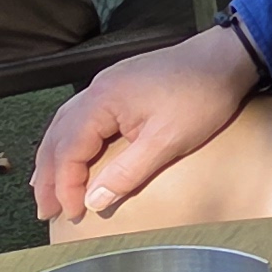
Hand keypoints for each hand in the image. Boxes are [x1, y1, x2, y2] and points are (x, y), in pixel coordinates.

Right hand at [34, 29, 261, 222]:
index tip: (72, 214)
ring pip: (65, 125)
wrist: (225, 57)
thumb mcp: (167, 141)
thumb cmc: (201, 97)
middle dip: (49, 175)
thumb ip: (127, 173)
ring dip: (54, 158)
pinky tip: (72, 154)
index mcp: (102, 101)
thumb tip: (93, 201)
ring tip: (46, 189)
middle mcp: (96, 89)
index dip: (66, 185)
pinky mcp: (118, 86)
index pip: (69, 149)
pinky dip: (69, 141)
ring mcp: (105, 85)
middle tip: (46, 211)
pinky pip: (80, 117)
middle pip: (58, 136)